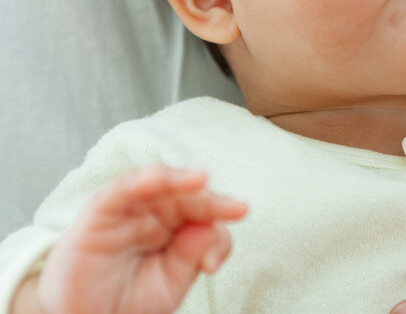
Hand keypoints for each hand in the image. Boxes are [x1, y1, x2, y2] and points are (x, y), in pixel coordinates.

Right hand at [27, 166, 246, 313]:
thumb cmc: (128, 299)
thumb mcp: (170, 284)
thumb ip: (192, 257)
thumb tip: (213, 229)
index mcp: (177, 227)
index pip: (206, 213)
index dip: (221, 221)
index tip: (228, 239)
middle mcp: (154, 213)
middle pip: (187, 194)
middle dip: (211, 200)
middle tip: (233, 208)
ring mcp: (127, 212)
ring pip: (156, 184)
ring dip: (179, 179)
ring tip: (202, 180)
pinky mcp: (98, 215)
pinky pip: (118, 192)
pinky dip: (138, 183)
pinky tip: (157, 179)